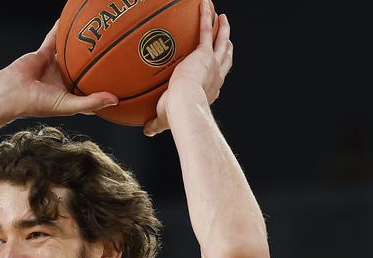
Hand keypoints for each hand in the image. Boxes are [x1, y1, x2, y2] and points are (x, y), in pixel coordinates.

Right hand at [5, 20, 117, 117]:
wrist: (14, 93)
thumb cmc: (38, 104)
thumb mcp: (69, 105)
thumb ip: (92, 102)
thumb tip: (115, 100)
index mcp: (70, 94)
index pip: (91, 91)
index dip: (104, 87)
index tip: (121, 82)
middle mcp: (63, 80)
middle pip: (83, 69)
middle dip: (96, 62)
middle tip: (113, 52)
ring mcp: (53, 66)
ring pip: (70, 52)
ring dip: (80, 44)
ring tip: (95, 33)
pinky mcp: (43, 54)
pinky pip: (54, 39)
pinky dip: (60, 30)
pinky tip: (70, 20)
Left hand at [143, 1, 232, 136]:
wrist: (183, 106)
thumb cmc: (175, 116)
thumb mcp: (164, 120)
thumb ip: (155, 124)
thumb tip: (146, 130)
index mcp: (209, 91)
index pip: (216, 80)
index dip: (217, 73)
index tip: (216, 69)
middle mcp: (215, 76)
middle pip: (225, 57)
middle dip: (226, 46)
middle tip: (226, 37)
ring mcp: (212, 64)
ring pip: (221, 41)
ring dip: (222, 28)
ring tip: (221, 17)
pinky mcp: (203, 54)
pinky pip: (205, 30)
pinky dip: (205, 16)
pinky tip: (204, 3)